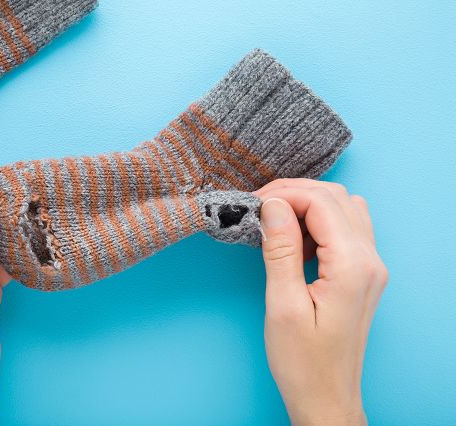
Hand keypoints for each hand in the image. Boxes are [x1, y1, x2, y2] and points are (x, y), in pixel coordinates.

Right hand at [254, 179, 387, 425]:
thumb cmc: (303, 361)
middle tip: (258, 206)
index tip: (252, 203)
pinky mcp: (363, 273)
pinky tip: (295, 238)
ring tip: (275, 220)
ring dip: (308, 203)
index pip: (322, 203)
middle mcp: (370, 260)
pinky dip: (319, 220)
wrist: (326, 396)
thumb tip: (273, 205)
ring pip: (344, 207)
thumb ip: (280, 250)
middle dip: (294, 193)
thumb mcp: (283, 305)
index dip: (284, 194)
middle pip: (336, 198)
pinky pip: (346, 228)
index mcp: (352, 266)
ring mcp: (371, 266)